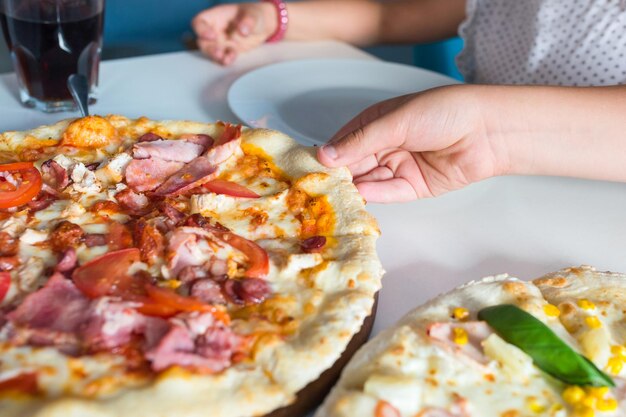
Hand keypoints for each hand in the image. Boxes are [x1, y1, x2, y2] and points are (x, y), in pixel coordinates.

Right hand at [192, 3, 276, 65]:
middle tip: (218, 53)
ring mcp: (221, 42)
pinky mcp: (229, 51)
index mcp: (216, 16)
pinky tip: (231, 59)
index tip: (211, 36)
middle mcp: (215, 30)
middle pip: (202, 41)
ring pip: (211, 52)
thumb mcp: (253, 14)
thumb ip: (248, 21)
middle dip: (209, 48)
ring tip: (225, 59)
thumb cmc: (254, 14)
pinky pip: (223, 58)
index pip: (199, 22)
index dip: (201, 30)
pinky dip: (226, 60)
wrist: (264, 26)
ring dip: (216, 57)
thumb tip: (242, 30)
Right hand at [317, 85, 508, 202]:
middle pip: (355, 164)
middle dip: (339, 175)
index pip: (345, 140)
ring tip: (335, 196)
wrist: (489, 130)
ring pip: (370, 180)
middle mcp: (386, 145)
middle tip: (317, 188)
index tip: (309, 167)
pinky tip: (360, 196)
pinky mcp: (414, 187)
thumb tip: (325, 154)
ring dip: (355, 187)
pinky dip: (375, 194)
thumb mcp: (396, 121)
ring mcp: (400, 166)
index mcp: (378, 122)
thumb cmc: (444, 112)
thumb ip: (360, 140)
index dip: (328, 154)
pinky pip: (390, 192)